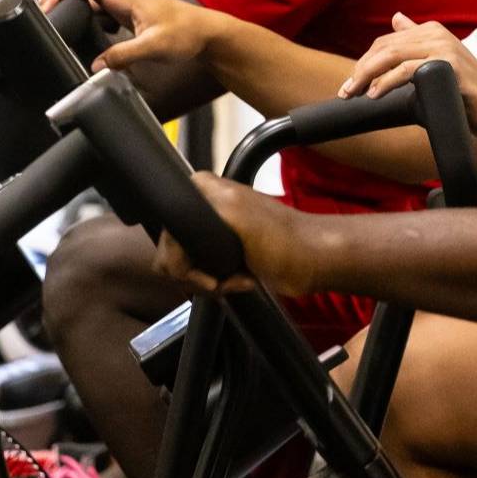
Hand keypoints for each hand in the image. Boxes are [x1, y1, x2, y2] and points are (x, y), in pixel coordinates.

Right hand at [38, 0, 219, 70]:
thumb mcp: (155, 46)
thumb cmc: (187, 34)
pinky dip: (80, 14)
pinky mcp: (125, 14)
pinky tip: (75, 29)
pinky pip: (95, 9)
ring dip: (66, 4)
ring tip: (51, 22)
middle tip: (41, 16)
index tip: (44, 8)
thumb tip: (97, 66)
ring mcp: (122, 4)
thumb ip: (124, 56)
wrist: (207, 34)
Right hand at [151, 172, 320, 296]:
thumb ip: (196, 215)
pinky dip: (222, 286)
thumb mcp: (235, 216)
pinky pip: (203, 280)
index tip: (198, 265)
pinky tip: (243, 280)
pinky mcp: (222, 258)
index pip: (165, 229)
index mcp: (203, 191)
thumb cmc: (285, 239)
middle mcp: (204, 210)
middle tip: (218, 278)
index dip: (177, 254)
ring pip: (185, 272)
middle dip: (196, 273)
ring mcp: (212, 236)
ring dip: (211, 283)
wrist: (311, 263)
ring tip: (238, 277)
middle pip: (170, 255)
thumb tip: (169, 236)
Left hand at [340, 13, 476, 136]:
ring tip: (354, 94)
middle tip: (346, 92)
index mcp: (432, 31)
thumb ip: (415, 42)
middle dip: (359, 70)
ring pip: (390, 56)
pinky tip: (374, 95)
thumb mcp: (434, 63)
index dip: (364, 62)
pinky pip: (405, 71)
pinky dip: (385, 83)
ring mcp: (442, 46)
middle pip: (384, 47)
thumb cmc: (463, 94)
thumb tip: (396, 18)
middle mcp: (436, 33)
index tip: (351, 83)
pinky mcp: (446, 64)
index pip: (386, 42)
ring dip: (365, 76)